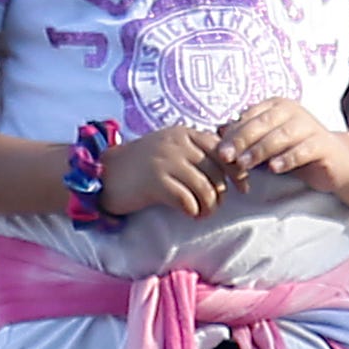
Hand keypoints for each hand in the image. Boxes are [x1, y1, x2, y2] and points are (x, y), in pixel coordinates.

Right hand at [99, 126, 230, 218]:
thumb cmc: (143, 165)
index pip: (222, 150)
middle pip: (217, 173)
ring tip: (202, 213)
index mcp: (184, 133)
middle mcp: (177, 144)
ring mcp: (166, 161)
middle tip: (212, 206)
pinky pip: (188, 201)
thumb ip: (196, 153)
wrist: (105, 173)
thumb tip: (232, 169)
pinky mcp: (156, 182)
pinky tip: (189, 214)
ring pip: (206, 189)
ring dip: (209, 207)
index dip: (237, 172)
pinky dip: (193, 212)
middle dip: (221, 195)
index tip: (243, 188)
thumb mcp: (170, 148)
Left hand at [217, 100, 348, 194]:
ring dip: (260, 150)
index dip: (233, 133)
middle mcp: (293, 111)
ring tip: (244, 164)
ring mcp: (309, 126)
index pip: (250, 117)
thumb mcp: (269, 142)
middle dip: (242, 141)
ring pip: (281, 136)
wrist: (336, 161)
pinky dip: (287, 159)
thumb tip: (218, 130)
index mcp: (277, 106)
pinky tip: (274, 168)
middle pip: (263, 124)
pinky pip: (302, 150)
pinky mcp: (322, 144)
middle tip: (226, 157)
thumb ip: (247, 136)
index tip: (219, 150)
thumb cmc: (296, 150)